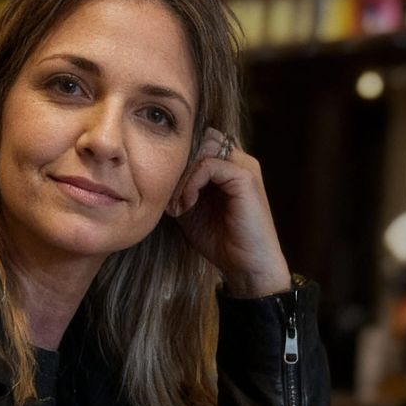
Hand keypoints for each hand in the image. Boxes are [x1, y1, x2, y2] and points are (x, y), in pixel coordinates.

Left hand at [166, 127, 291, 297]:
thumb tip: (158, 179)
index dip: (179, 161)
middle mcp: (238, 160)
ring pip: (204, 147)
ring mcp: (244, 166)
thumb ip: (179, 190)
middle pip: (201, 138)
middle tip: (169, 195)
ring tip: (177, 203)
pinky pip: (209, 165)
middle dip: (180, 164)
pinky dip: (191, 183)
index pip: (199, 142)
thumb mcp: (190, 211)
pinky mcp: (245, 178)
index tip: (166, 194)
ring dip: (183, 174)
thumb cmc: (221, 242)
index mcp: (227, 166)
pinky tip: (186, 204)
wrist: (247, 266)